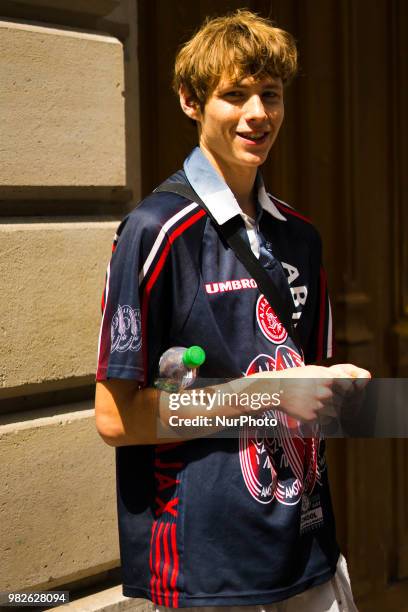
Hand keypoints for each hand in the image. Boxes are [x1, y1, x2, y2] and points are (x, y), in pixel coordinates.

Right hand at [248, 364, 370, 422]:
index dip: (354, 391)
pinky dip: (325, 416)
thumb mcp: (318, 370)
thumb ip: (339, 374)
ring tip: (321, 403)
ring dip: (334, 409)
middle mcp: (325, 392)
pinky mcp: (313, 417)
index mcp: (328, 378)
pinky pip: (327, 420)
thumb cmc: (299, 377)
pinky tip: (314, 409)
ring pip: (338, 412)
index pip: (352, 388)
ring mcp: (319, 406)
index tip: (351, 392)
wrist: (277, 389)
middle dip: (344, 401)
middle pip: (346, 401)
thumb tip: (363, 379)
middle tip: (334, 399)